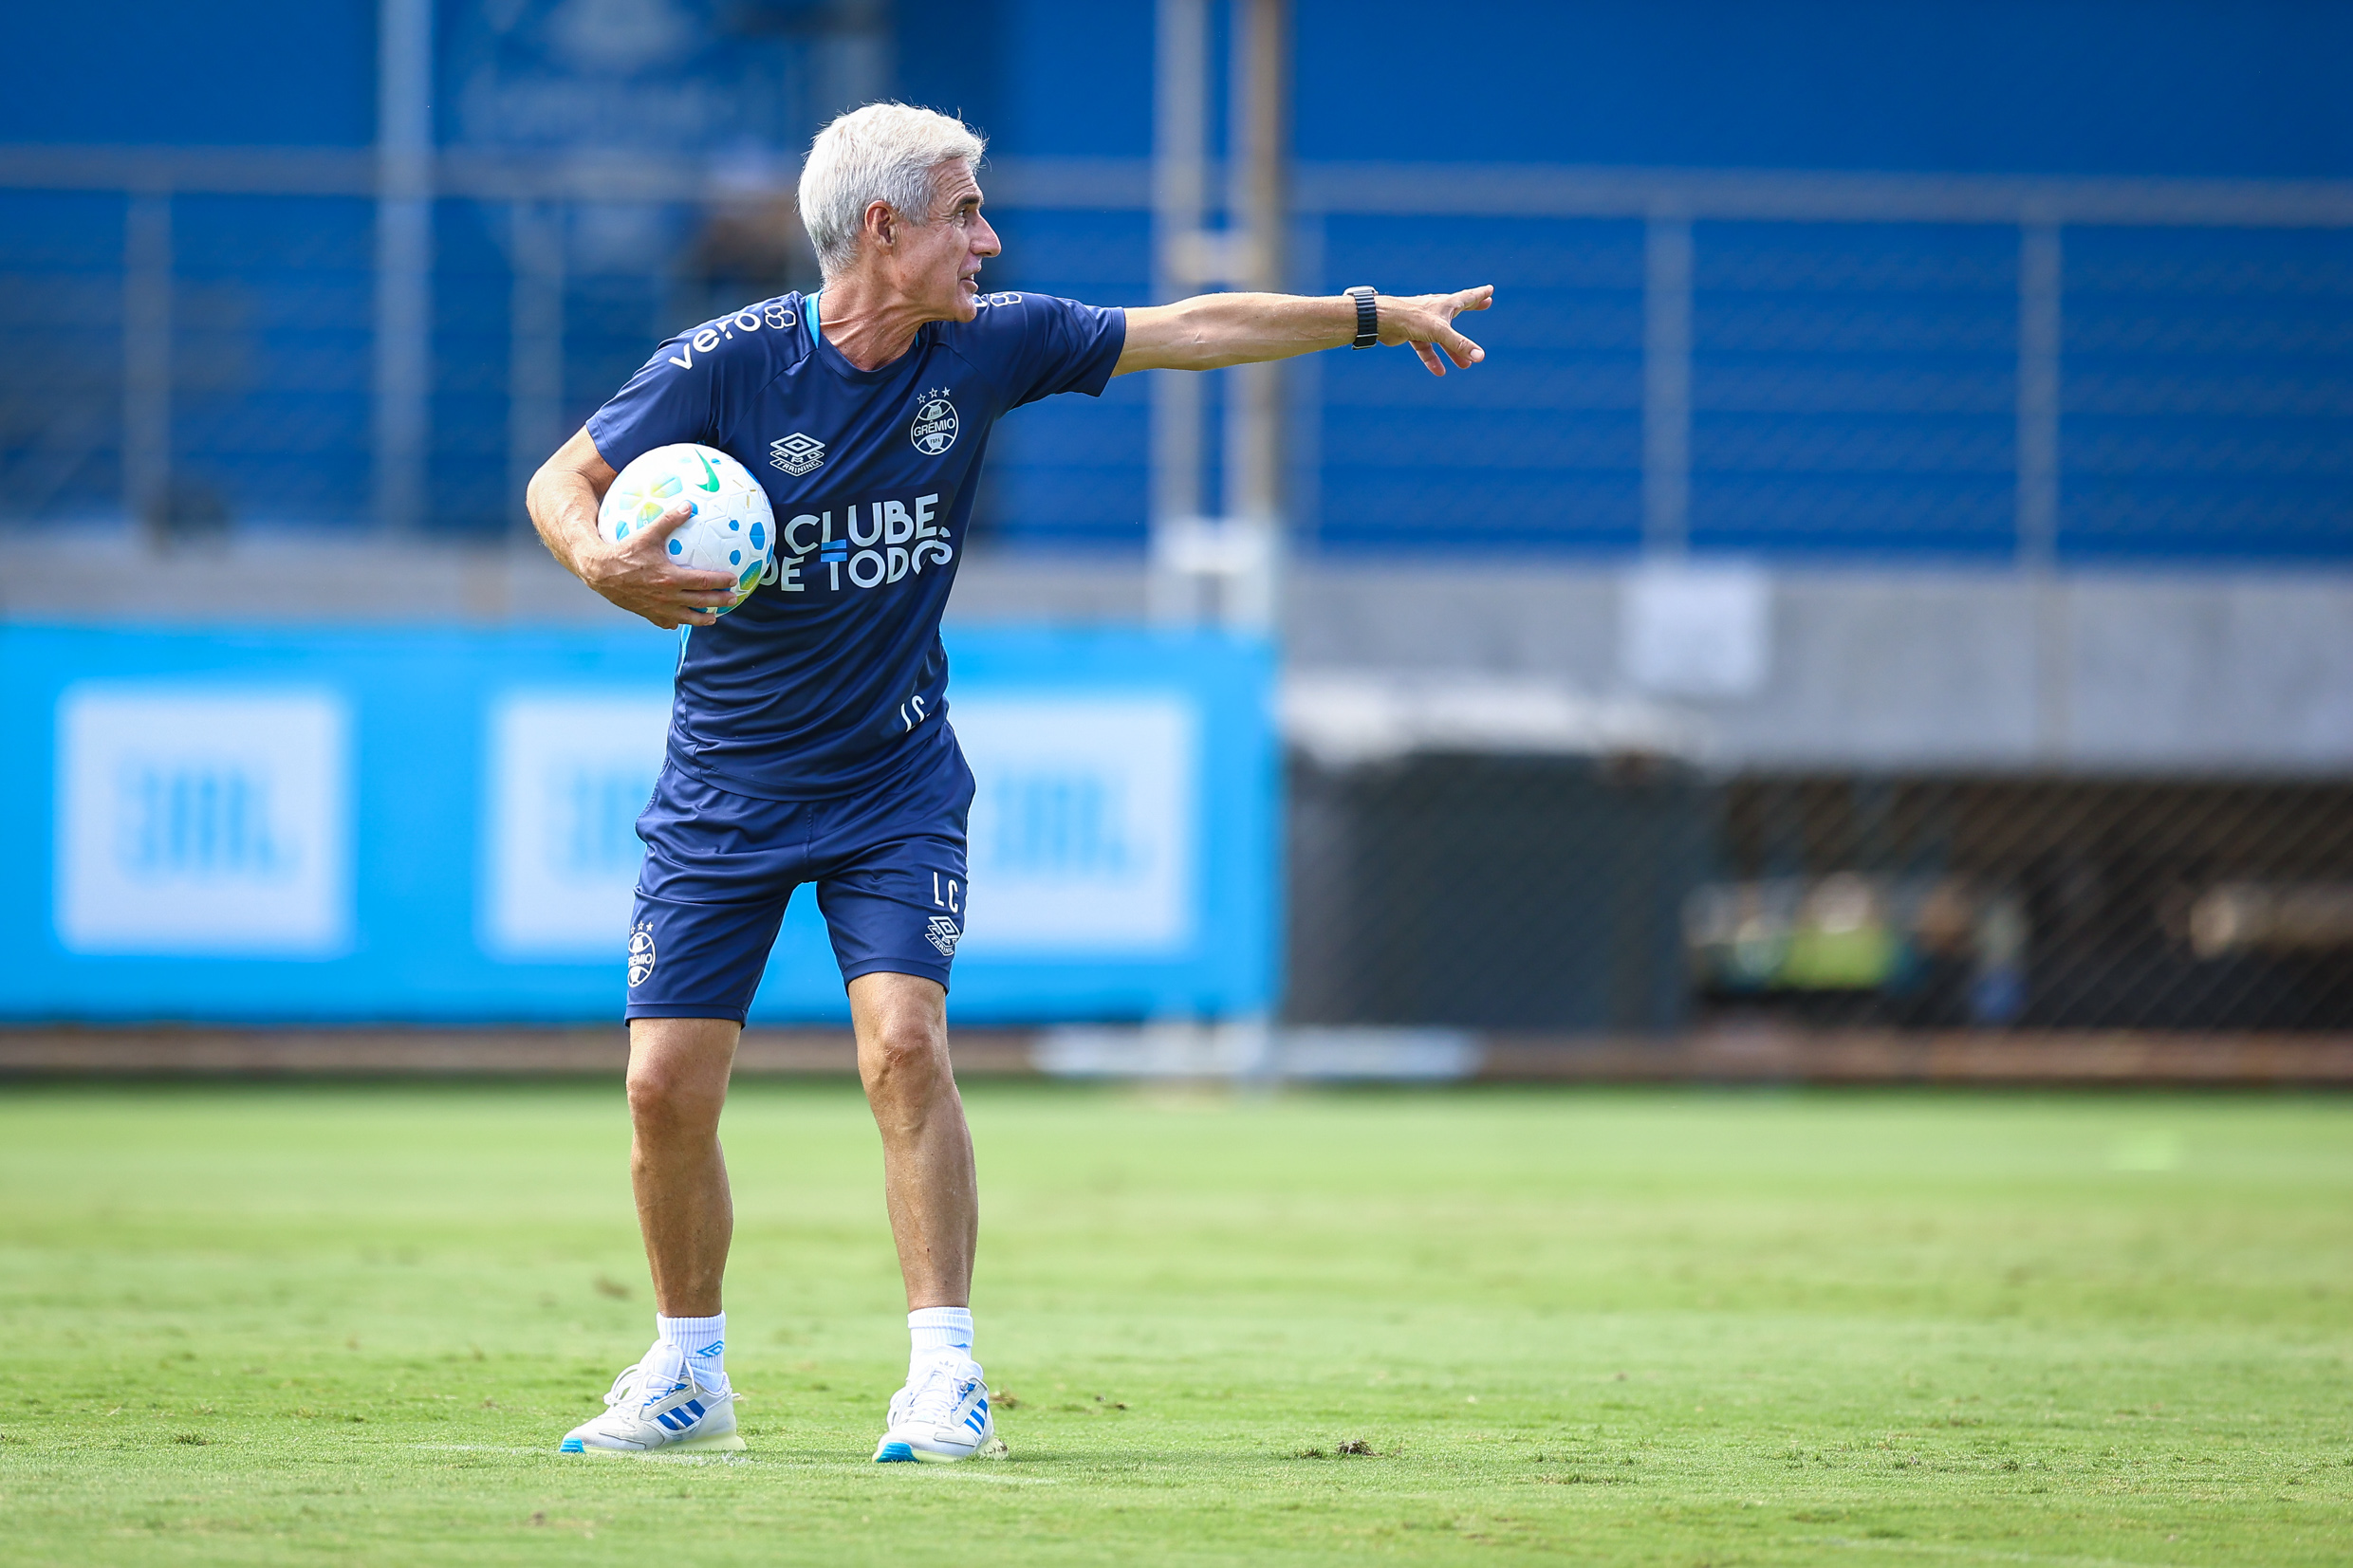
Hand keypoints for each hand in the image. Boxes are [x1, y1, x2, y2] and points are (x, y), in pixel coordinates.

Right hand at [577, 503, 740, 628]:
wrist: (599, 572)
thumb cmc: (623, 551)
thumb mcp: (647, 534)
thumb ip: (669, 521)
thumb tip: (688, 505)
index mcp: (671, 578)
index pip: (704, 581)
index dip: (721, 581)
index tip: (734, 579)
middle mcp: (667, 597)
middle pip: (701, 601)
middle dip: (720, 600)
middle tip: (734, 598)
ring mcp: (658, 609)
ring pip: (687, 618)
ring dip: (703, 618)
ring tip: (714, 617)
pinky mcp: (647, 614)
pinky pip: (665, 622)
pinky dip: (676, 623)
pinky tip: (681, 621)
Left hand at [1378, 285, 1492, 375]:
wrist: (1383, 321)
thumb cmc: (1412, 318)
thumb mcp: (1440, 332)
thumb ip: (1460, 345)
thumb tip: (1480, 357)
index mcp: (1445, 304)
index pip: (1467, 297)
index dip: (1480, 295)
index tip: (1490, 289)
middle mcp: (1436, 310)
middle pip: (1458, 309)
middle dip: (1472, 307)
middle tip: (1485, 305)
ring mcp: (1424, 322)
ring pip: (1443, 337)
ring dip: (1453, 351)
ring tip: (1465, 365)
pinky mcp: (1412, 333)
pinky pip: (1426, 348)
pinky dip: (1433, 359)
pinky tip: (1439, 372)